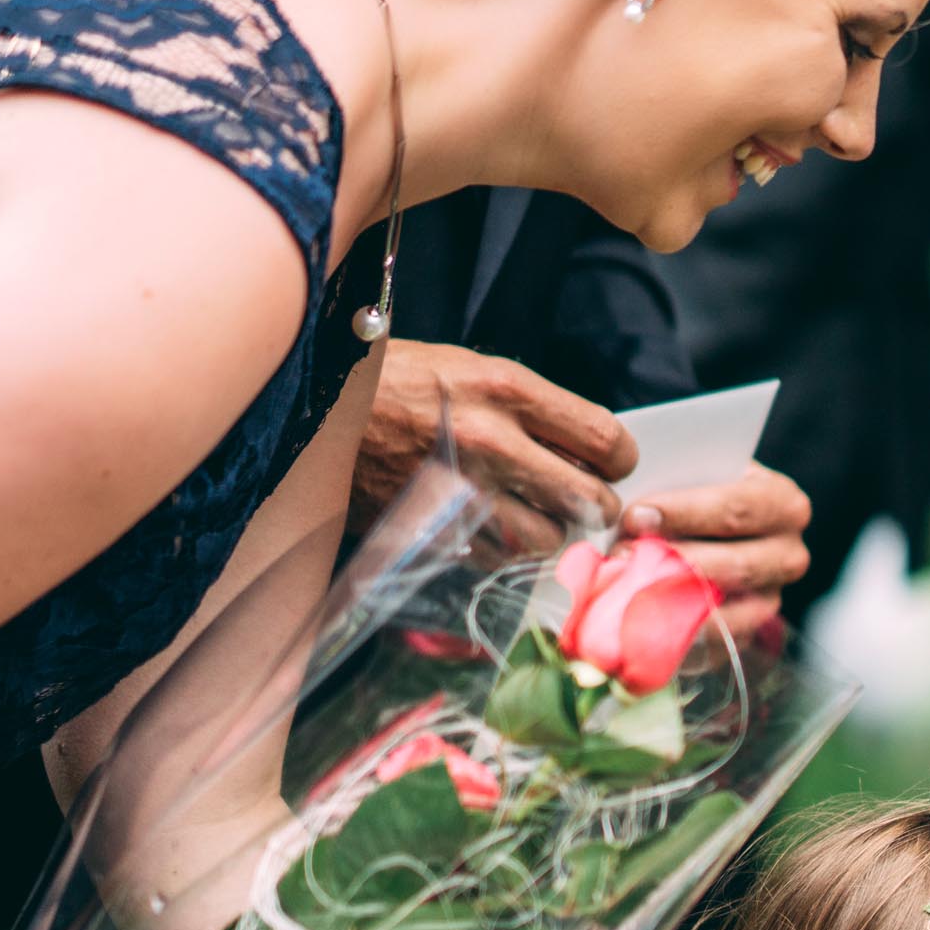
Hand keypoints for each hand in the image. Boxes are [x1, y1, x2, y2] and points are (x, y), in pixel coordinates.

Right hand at [362, 341, 636, 551]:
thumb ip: (531, 409)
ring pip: (546, 541)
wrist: (312, 407)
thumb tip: (588, 452)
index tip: (606, 462)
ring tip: (530, 514)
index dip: (617, 459)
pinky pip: (496, 560)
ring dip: (547, 534)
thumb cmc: (397, 382)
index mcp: (505, 389)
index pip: (606, 439)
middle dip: (592, 504)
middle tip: (576, 498)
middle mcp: (490, 441)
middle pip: (589, 500)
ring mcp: (460, 490)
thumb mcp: (470, 369)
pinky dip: (502, 552)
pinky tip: (489, 528)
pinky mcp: (430, 527)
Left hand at [621, 465, 811, 643]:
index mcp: (783, 503)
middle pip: (735, 565)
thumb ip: (672, 487)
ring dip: (669, 599)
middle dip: (674, 560)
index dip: (683, 513)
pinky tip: (636, 618)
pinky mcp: (748, 633)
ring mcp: (772, 599)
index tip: (636, 515)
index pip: (737, 510)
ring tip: (624, 585)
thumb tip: (636, 517)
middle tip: (623, 554)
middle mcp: (789, 555)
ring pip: (725, 607)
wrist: (707, 531)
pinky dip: (672, 632)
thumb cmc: (693, 496)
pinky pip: (711, 642)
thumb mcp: (692, 479)